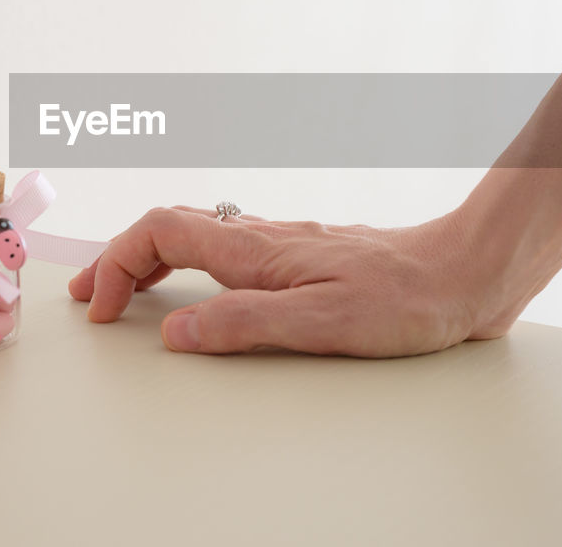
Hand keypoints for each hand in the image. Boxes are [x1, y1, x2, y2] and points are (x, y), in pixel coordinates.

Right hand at [67, 206, 513, 356]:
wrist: (466, 272)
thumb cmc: (406, 296)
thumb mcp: (322, 321)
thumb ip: (244, 323)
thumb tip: (175, 334)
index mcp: (256, 249)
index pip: (160, 231)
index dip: (118, 262)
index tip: (105, 308)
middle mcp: (263, 237)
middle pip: (169, 228)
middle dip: (121, 260)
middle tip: (95, 298)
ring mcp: (284, 244)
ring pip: (197, 236)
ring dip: (153, 260)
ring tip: (130, 294)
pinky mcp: (306, 259)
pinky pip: (228, 249)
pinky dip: (191, 264)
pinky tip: (203, 289)